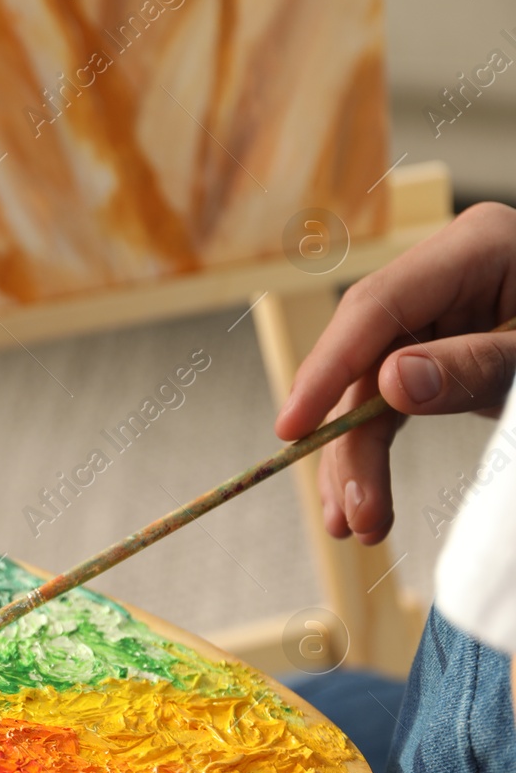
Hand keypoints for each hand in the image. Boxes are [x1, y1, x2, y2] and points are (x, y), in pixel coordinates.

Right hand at [274, 202, 515, 543]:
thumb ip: (477, 366)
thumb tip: (391, 382)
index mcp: (476, 248)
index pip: (377, 306)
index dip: (328, 368)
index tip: (294, 427)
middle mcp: (444, 277)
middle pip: (366, 356)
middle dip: (349, 439)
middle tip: (348, 509)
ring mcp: (441, 314)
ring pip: (371, 389)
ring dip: (358, 459)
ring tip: (356, 523)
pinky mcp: (442, 350)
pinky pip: (392, 401)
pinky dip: (375, 450)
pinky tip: (362, 499)